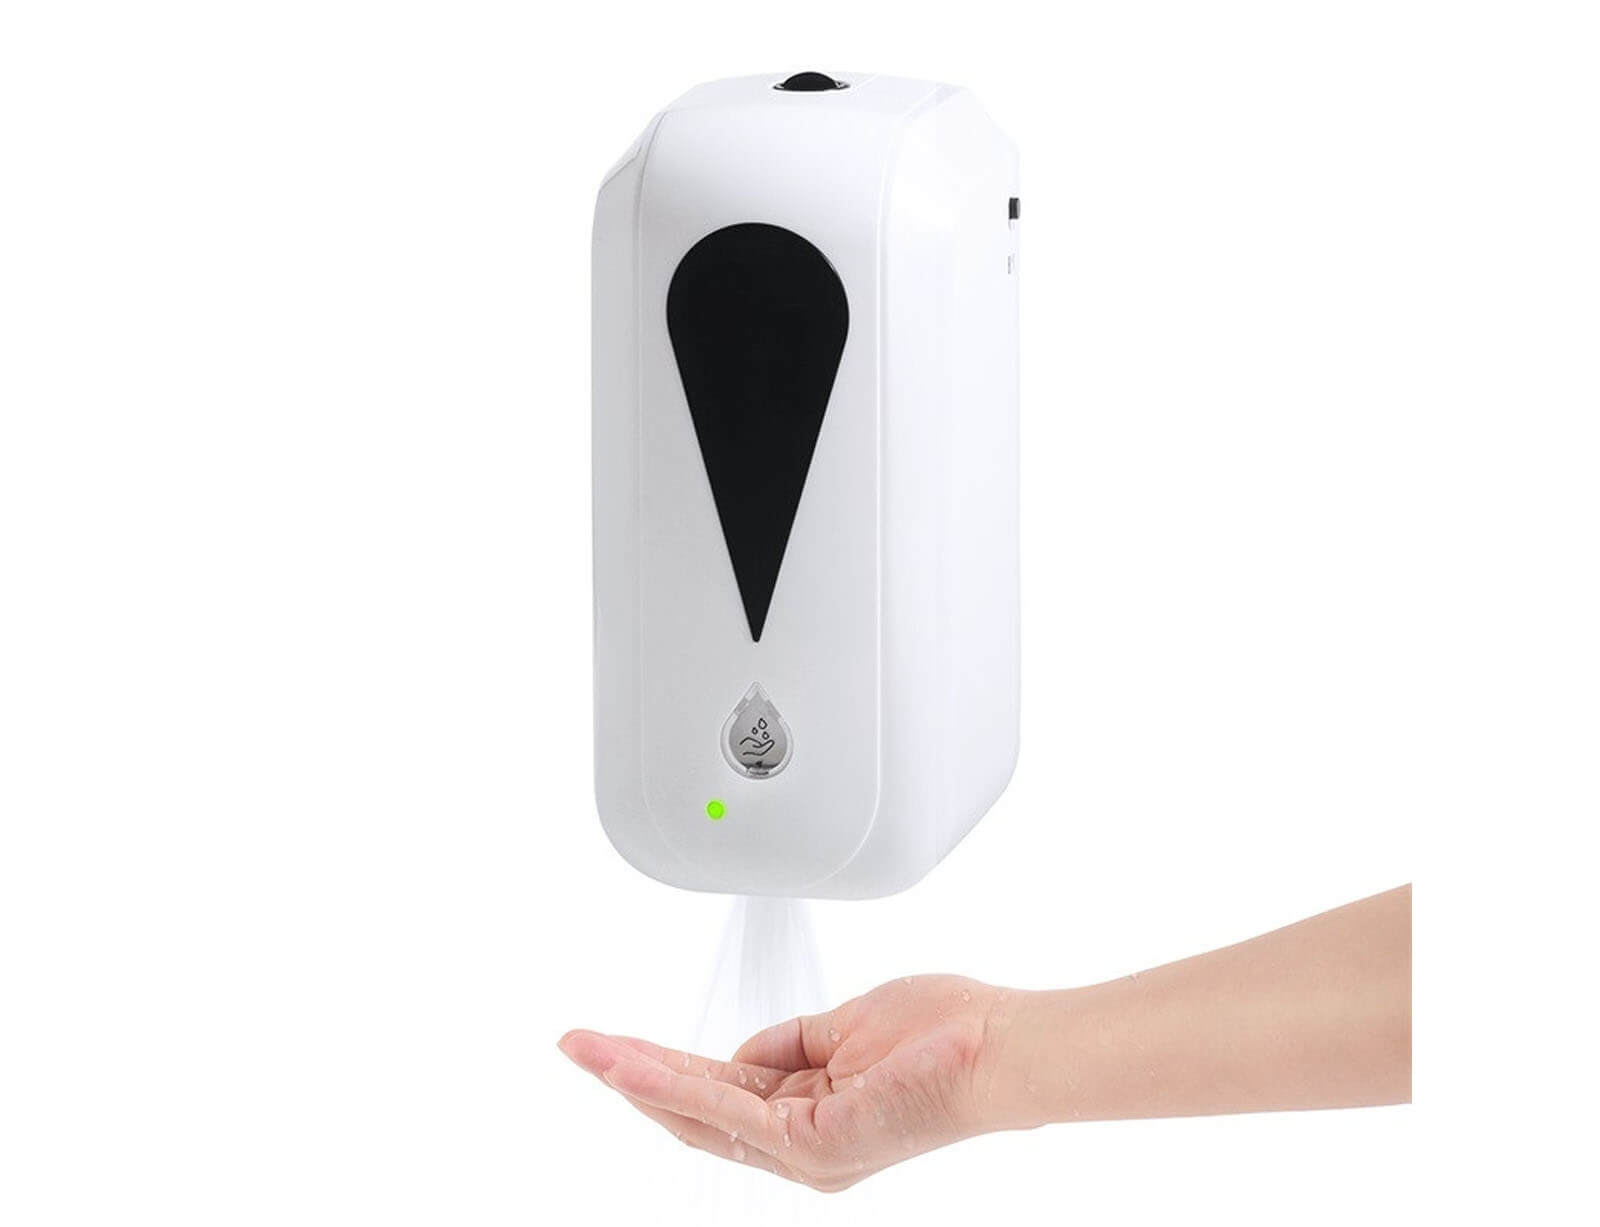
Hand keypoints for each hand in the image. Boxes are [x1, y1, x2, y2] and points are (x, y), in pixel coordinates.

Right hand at [558, 975, 1010, 1190]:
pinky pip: (726, 1110)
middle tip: (577, 1046)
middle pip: (696, 1115)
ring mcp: (807, 1153)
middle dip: (631, 1077)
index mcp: (812, 1118)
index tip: (620, 1045)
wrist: (1005, 1047)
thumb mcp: (848, 1027)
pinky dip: (672, 1083)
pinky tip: (630, 1064)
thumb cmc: (948, 1030)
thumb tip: (744, 1051)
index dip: (665, 1070)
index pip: (722, 1097)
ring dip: (634, 1077)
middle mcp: (803, 1147)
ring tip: (584, 1050)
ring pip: (698, 1116)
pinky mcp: (813, 1144)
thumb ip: (791, 1044)